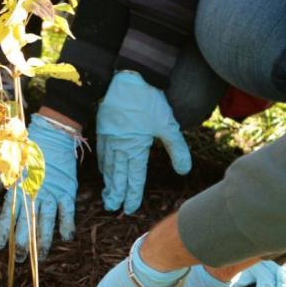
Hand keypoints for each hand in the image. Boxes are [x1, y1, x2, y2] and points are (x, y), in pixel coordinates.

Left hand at [0, 114, 78, 261]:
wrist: (53, 135)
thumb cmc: (27, 151)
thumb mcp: (9, 166)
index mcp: (18, 188)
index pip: (8, 215)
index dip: (3, 232)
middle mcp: (33, 193)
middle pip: (27, 222)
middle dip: (21, 242)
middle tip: (17, 259)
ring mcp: (51, 193)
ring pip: (46, 220)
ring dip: (43, 240)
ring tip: (40, 256)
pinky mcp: (67, 191)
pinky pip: (67, 211)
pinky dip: (67, 223)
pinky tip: (66, 238)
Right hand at [96, 71, 191, 213]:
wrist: (130, 78)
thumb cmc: (150, 101)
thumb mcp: (168, 125)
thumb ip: (177, 150)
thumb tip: (184, 171)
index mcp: (136, 148)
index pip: (134, 178)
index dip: (132, 195)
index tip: (130, 208)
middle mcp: (120, 147)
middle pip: (118, 176)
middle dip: (117, 194)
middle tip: (114, 208)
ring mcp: (108, 138)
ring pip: (108, 167)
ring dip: (108, 183)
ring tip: (108, 196)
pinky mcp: (102, 129)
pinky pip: (101, 153)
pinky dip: (103, 165)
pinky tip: (104, 171)